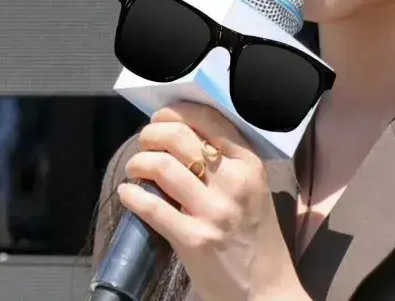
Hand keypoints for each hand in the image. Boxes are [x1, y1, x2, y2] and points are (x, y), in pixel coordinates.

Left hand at [118, 103, 307, 300]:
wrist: (265, 288)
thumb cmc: (256, 238)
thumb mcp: (254, 189)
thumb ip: (227, 163)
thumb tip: (182, 136)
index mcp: (249, 164)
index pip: (209, 119)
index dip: (176, 111)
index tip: (161, 116)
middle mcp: (233, 182)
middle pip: (179, 137)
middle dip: (151, 134)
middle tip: (144, 142)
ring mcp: (213, 211)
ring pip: (161, 167)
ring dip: (138, 163)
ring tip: (135, 169)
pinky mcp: (193, 239)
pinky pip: (152, 207)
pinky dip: (132, 195)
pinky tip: (128, 194)